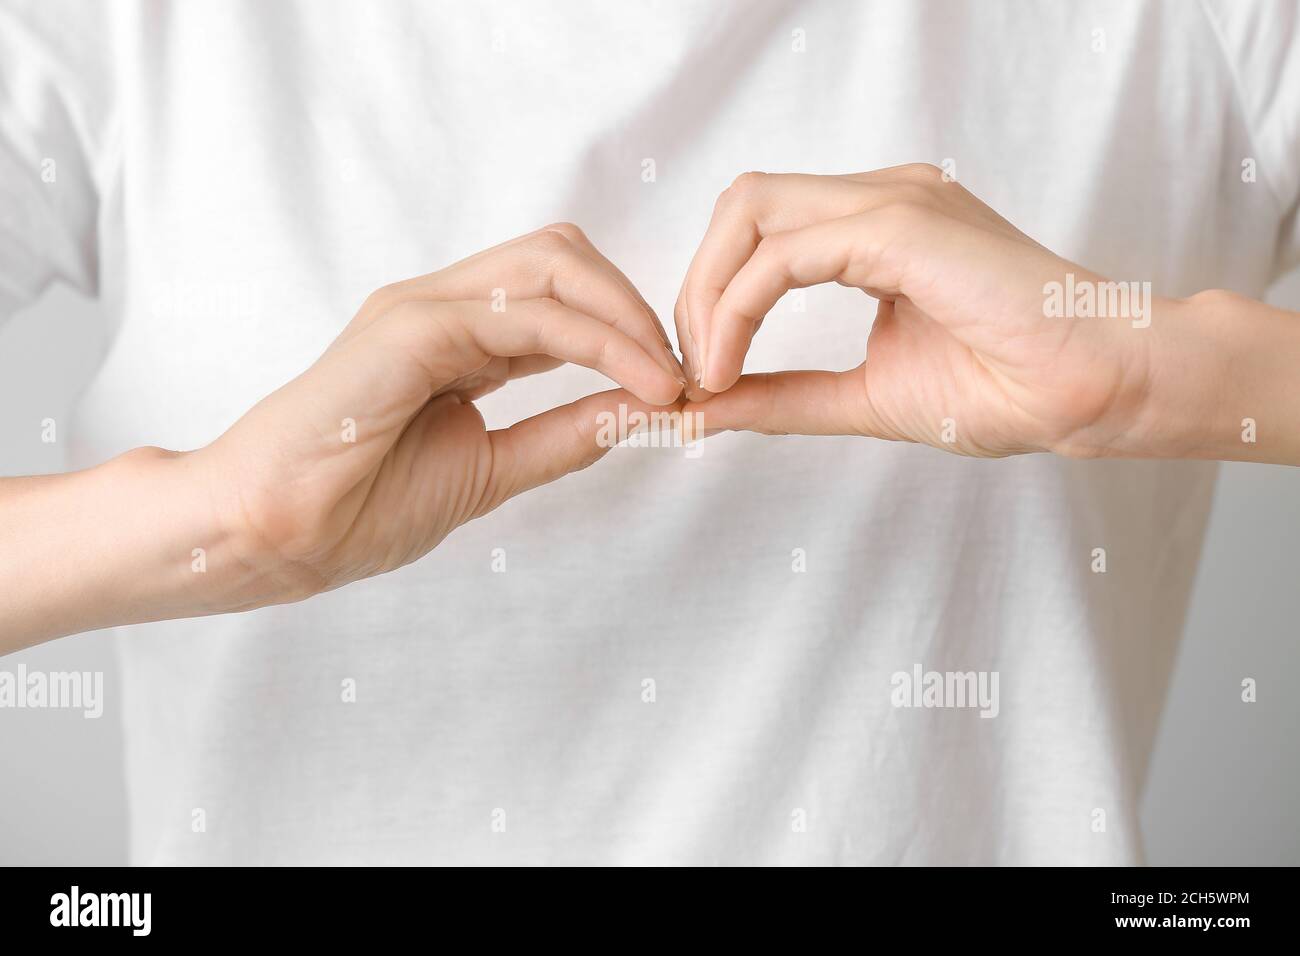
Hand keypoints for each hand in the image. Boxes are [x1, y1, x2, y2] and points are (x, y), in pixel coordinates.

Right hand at [198, 223, 684, 605]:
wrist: (268, 536)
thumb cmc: (356, 506)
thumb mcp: (490, 469)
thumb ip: (562, 434)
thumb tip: (640, 411)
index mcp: (458, 337)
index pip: (562, 295)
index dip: (630, 331)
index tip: (680, 387)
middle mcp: (444, 306)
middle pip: (565, 256)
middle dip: (638, 307)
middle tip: (684, 373)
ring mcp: (424, 307)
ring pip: (554, 264)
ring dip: (629, 317)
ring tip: (672, 380)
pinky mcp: (410, 326)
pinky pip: (525, 311)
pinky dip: (597, 340)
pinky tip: (637, 382)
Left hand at [673, 165, 1166, 457]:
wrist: (1096, 390)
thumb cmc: (1009, 388)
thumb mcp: (864, 396)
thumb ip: (784, 394)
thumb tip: (707, 408)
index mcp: (878, 226)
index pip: (760, 228)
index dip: (711, 296)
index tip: (704, 375)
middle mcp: (881, 198)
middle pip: (742, 205)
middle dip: (696, 288)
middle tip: (696, 371)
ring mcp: (895, 201)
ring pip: (751, 210)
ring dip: (709, 295)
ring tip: (709, 373)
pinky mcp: (903, 226)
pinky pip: (785, 251)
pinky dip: (739, 308)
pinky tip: (733, 365)